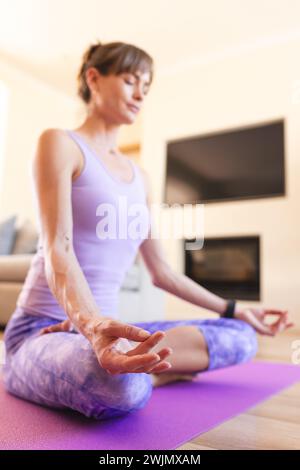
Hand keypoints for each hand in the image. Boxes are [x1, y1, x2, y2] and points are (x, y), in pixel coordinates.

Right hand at [38, 317, 172, 374]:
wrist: (96, 329)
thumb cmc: (101, 326)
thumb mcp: (112, 325)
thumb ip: (128, 330)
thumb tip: (147, 335)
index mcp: (107, 360)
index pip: (128, 364)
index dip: (142, 360)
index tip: (155, 356)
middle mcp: (115, 367)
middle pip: (138, 364)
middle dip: (153, 356)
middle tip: (167, 348)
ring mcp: (123, 365)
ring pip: (143, 364)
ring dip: (156, 357)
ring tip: (169, 350)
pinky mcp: (129, 361)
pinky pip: (143, 363)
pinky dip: (154, 361)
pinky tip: (167, 362)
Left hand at [233, 307, 293, 335]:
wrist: (240, 313)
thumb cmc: (249, 312)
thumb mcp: (264, 311)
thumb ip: (273, 312)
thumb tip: (283, 311)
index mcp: (265, 327)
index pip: (277, 326)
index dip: (284, 322)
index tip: (289, 313)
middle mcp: (265, 331)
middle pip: (279, 329)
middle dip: (285, 323)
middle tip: (288, 315)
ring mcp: (263, 332)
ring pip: (277, 330)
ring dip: (282, 323)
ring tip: (285, 316)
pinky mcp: (261, 331)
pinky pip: (273, 331)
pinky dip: (278, 326)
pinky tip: (281, 320)